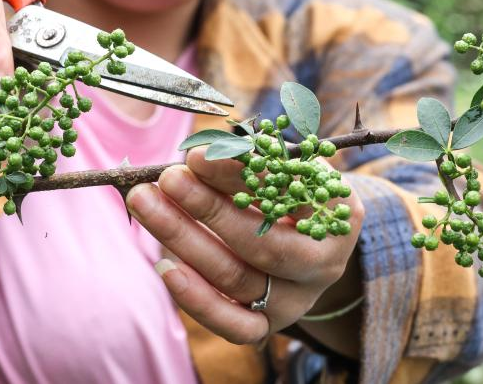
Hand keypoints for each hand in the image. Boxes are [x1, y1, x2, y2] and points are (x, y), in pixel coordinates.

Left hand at [126, 148, 364, 345]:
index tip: (196, 156)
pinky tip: (164, 266)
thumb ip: (249, 162)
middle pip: (261, 243)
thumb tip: (198, 157)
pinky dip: (196, 298)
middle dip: (207, 208)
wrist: (309, 242)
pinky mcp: (268, 326)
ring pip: (236, 278)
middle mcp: (323, 264)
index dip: (238, 175)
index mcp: (336, 215)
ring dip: (184, 239)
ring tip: (146, 203)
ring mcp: (296, 300)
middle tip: (168, 178)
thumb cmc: (290, 191)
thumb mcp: (282, 166)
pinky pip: (233, 324)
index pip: (285, 193)